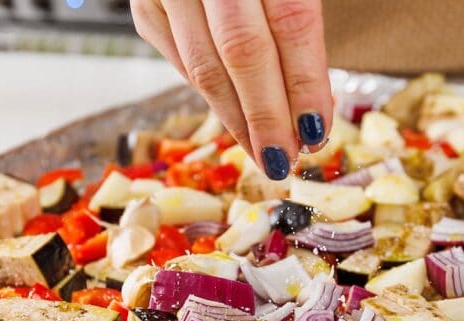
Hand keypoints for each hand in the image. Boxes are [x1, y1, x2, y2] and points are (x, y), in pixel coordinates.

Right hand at [131, 0, 332, 179]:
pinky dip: (210, 95)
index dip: (306, 83)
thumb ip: (298, 16)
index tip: (319, 131)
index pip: (292, 23)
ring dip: (237, 121)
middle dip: (268, 117)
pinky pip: (180, 60)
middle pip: (242, 52)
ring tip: (263, 153)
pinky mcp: (144, 2)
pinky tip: (234, 119)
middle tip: (286, 161)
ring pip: (203, 67)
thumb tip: (311, 103)